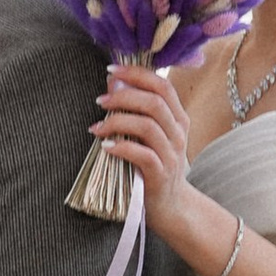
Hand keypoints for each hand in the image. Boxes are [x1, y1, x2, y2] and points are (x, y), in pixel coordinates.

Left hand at [90, 64, 219, 259]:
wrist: (171, 205)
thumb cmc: (154, 165)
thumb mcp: (148, 135)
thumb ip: (135, 109)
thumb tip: (112, 81)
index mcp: (178, 117)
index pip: (162, 84)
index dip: (136, 74)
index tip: (111, 71)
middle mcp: (178, 132)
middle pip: (154, 101)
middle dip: (123, 96)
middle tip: (99, 101)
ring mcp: (172, 154)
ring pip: (148, 126)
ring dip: (118, 121)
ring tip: (97, 128)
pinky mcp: (161, 174)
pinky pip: (142, 155)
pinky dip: (121, 147)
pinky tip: (105, 147)